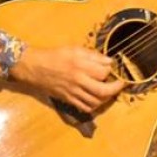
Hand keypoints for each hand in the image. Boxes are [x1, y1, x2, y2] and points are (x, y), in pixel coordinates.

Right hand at [9, 45, 126, 112]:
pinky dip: (94, 106)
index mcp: (80, 65)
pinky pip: (85, 107)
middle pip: (103, 90)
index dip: (112, 70)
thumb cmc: (55, 56)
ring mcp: (73, 92)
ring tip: (109, 91)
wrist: (35, 68)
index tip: (114, 68)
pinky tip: (97, 99)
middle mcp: (78, 80)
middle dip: (116, 88)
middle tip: (120, 84)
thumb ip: (93, 55)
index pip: (104, 72)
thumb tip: (109, 61)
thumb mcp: (74, 49)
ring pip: (96, 102)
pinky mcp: (68, 99)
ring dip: (106, 98)